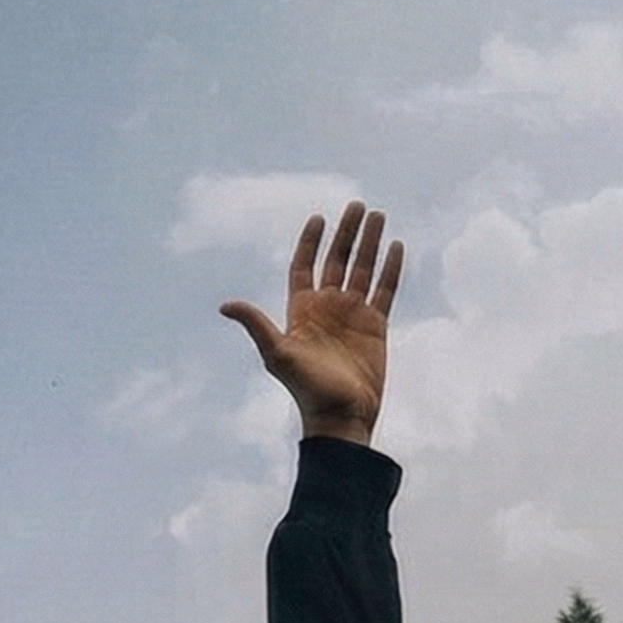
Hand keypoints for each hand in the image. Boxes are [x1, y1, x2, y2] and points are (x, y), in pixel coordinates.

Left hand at [219, 199, 404, 447]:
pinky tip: (396, 246)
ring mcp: (353, 314)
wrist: (341, 416)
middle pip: (337, 259)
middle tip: (358, 205)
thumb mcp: (277, 353)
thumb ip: (256, 324)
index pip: (304, 265)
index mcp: (302, 310)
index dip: (310, 242)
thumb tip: (226, 305)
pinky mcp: (375, 326)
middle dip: (347, 232)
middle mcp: (327, 307)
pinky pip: (385, 290)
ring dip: (370, 243)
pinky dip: (390, 268)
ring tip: (379, 215)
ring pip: (363, 269)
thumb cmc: (306, 388)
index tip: (319, 217)